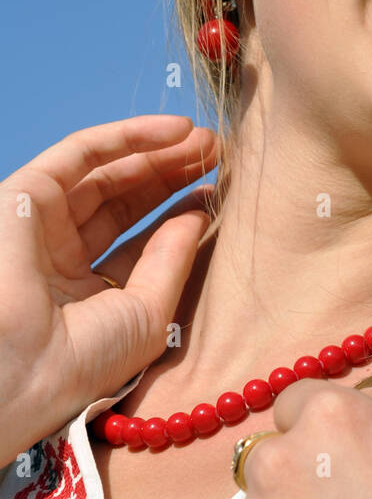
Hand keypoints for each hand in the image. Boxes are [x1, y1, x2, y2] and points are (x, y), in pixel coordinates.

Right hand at [0, 115, 218, 463]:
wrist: (25, 369)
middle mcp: (59, 256)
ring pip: (107, 171)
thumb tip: (196, 215)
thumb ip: (172, 260)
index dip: (177, 212)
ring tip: (208, 140)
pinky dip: (130, 134)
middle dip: (172, 175)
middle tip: (219, 154)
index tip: (217, 191)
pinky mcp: (24, 195)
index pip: (138, 240)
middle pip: (124, 201)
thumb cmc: (83, 361)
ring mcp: (40, 225)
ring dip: (159, 151)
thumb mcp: (148, 311)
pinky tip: (179, 130)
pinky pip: (82, 151)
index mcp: (82, 293)